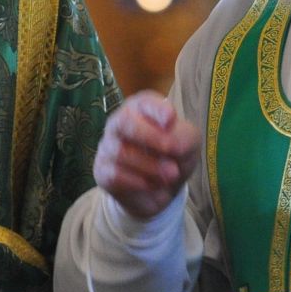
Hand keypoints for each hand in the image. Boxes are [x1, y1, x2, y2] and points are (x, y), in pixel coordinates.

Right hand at [94, 91, 201, 220]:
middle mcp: (120, 122)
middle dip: (151, 137)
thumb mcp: (188, 143)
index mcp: (142, 108)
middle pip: (125, 122)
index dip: (157, 109)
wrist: (161, 189)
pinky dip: (138, 182)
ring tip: (171, 175)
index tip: (171, 119)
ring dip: (151, 166)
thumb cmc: (173, 155)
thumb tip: (170, 145)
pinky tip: (153, 184)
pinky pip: (114, 174)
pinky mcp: (102, 170)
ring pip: (121, 152)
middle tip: (172, 151)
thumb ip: (183, 137)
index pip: (144, 102)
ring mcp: (108, 145)